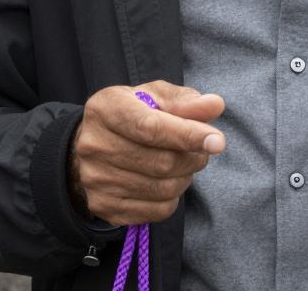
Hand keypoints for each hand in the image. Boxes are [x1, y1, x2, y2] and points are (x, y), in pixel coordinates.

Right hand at [70, 81, 225, 224]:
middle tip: (201, 151)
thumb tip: (215, 105)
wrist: (89, 146)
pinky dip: (173, 198)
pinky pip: (155, 211)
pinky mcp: (104, 206)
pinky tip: (168, 181)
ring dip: (185, 177)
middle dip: (192, 157)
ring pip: (161, 189)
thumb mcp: (154, 96)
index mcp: (106, 109)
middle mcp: (94, 145)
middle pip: (161, 162)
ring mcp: (96, 180)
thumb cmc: (131, 114)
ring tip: (184, 164)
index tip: (217, 141)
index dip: (187, 135)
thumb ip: (185, 100)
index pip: (150, 127)